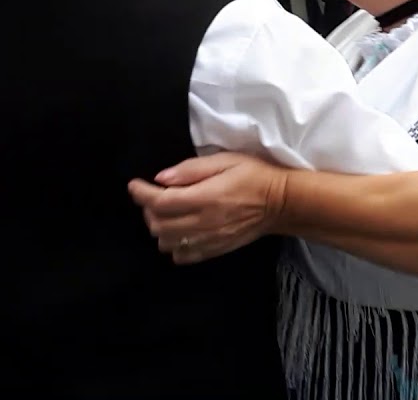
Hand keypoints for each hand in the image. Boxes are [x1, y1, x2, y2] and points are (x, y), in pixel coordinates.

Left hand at [127, 153, 288, 264]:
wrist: (281, 202)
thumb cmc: (254, 175)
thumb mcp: (226, 160)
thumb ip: (192, 169)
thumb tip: (162, 178)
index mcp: (205, 197)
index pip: (160, 201)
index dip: (141, 194)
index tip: (135, 185)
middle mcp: (203, 222)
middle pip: (158, 225)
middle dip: (148, 210)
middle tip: (155, 196)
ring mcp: (209, 240)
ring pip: (166, 242)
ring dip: (159, 228)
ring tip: (167, 214)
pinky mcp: (215, 250)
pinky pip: (182, 256)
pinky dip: (173, 246)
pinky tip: (180, 232)